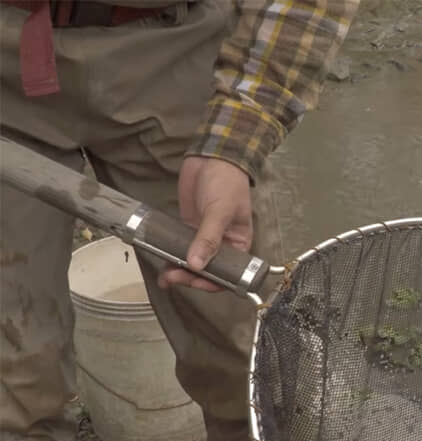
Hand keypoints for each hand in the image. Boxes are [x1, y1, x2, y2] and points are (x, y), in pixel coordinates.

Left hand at [157, 156, 252, 292]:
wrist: (211, 158)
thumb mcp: (219, 211)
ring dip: (179, 271)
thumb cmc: (227, 183)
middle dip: (191, 278)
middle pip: (207, 271)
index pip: (228, 272)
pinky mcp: (189, 228)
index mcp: (239, 243)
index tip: (196, 282)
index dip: (213, 282)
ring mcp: (204, 237)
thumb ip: (208, 238)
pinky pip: (181, 248)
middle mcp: (223, 244)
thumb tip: (196, 264)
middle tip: (175, 277)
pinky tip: (163, 264)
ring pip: (192, 262)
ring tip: (166, 276)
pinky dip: (172, 257)